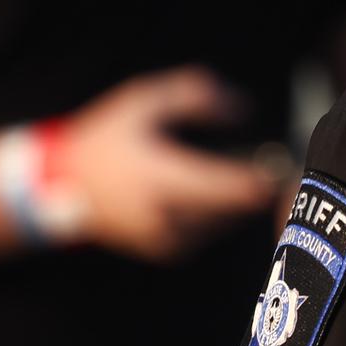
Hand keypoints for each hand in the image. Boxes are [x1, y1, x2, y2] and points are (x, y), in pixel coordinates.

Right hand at [60, 69, 280, 260]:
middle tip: (276, 165)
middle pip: (237, 208)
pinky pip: (213, 231)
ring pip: (227, 221)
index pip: (231, 187)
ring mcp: (168, 239)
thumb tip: (241, 106)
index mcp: (162, 179)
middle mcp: (167, 216)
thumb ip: (192, 95)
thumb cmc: (107, 139)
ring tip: (243, 175)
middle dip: (259, 186)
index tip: (287, 160)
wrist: (58, 187)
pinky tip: (214, 192)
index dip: (265, 176)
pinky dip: (220, 212)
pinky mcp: (170, 251)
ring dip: (239, 200)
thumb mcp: (143, 102)